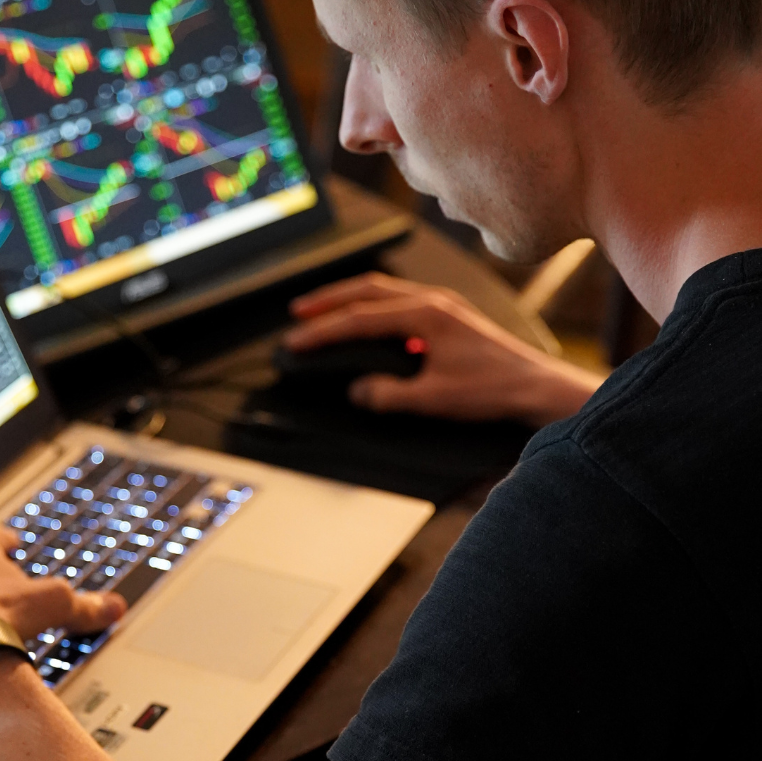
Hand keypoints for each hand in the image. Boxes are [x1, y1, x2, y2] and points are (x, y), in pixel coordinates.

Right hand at [285, 272, 602, 425]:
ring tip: (323, 311)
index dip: (323, 330)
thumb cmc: (494, 390)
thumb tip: (358, 391)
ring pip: (384, 292)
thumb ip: (390, 395)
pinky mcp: (450, 319)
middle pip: (368, 289)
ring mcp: (443, 306)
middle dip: (329, 300)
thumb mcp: (434, 399)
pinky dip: (374, 308)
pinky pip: (401, 303)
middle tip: (298, 313)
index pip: (360, 318)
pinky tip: (366, 323)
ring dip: (350, 299)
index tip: (297, 341)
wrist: (536, 389)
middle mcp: (434, 302)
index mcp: (426, 315)